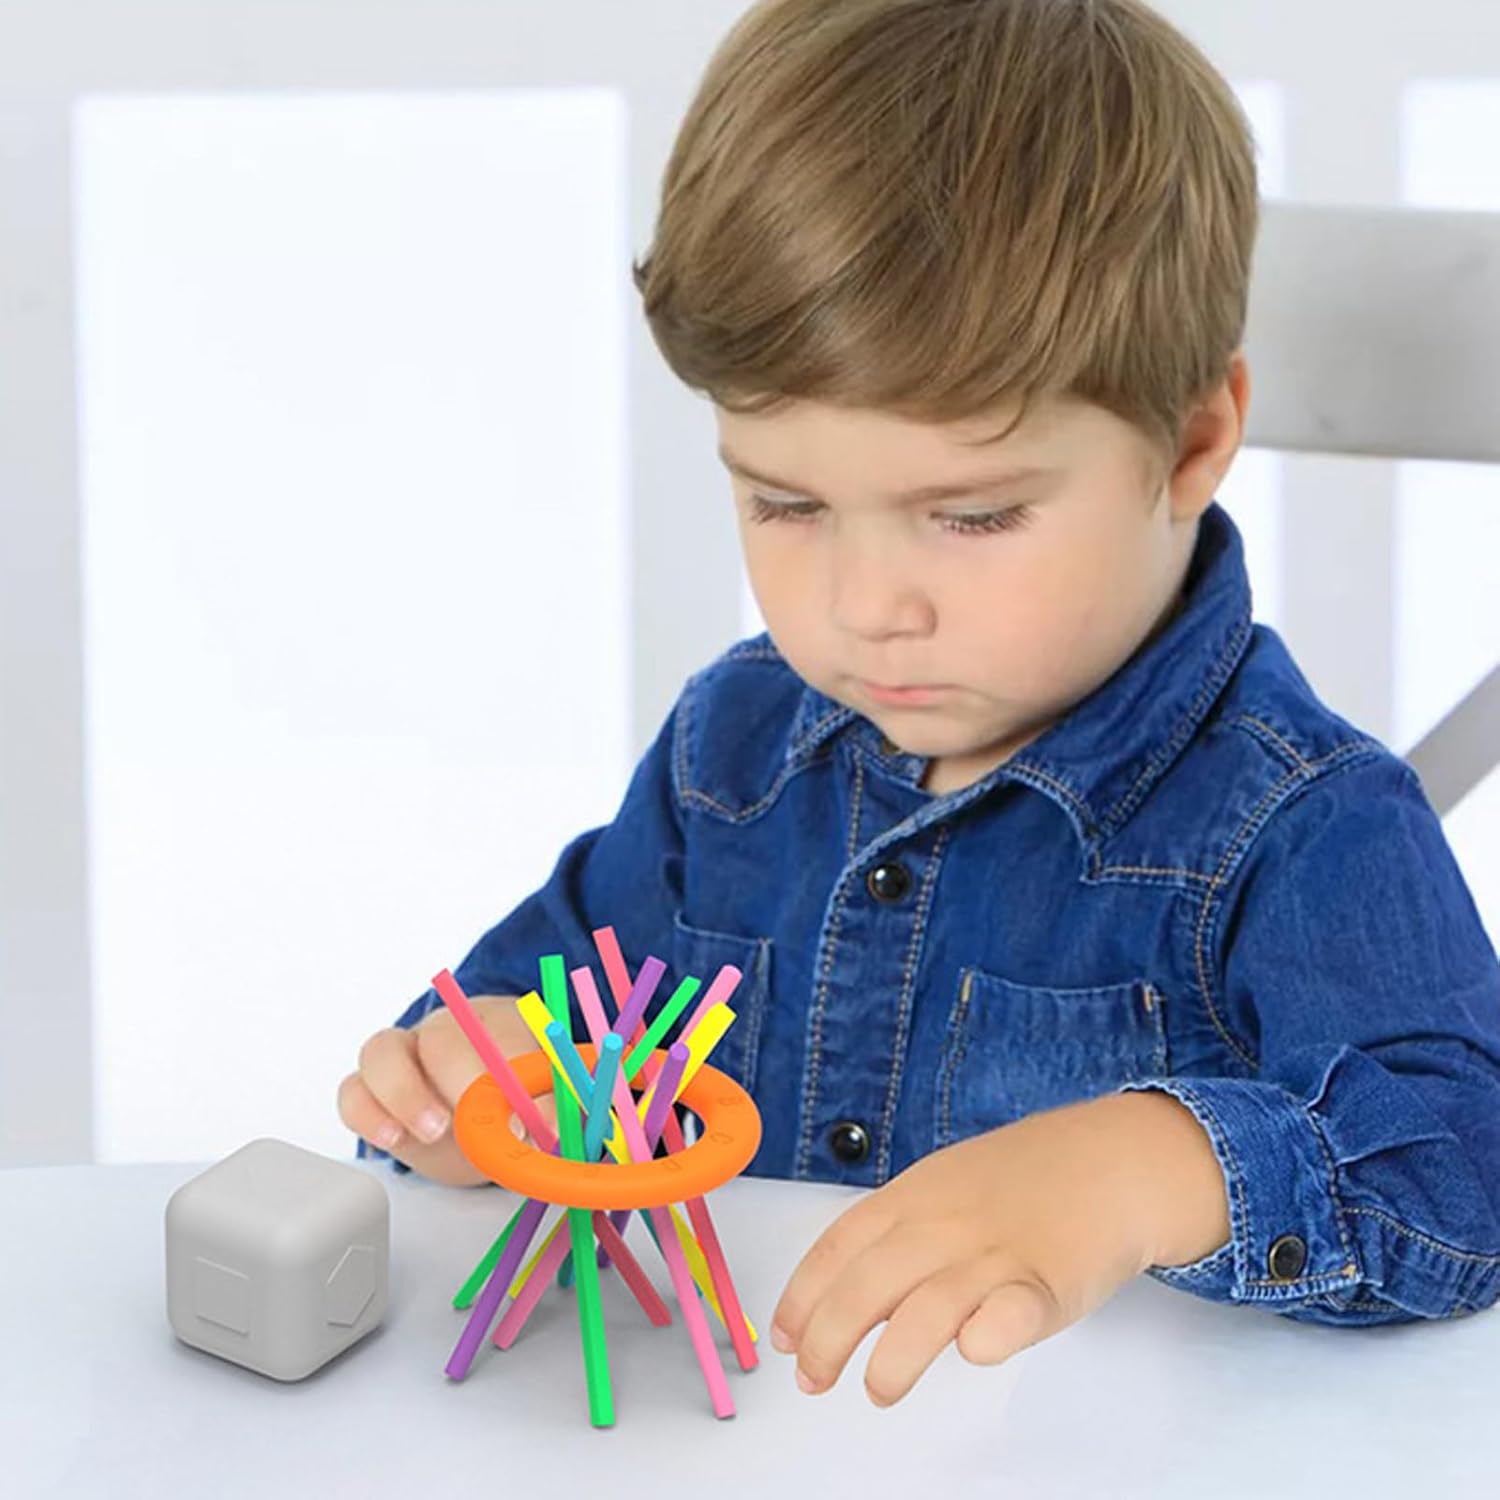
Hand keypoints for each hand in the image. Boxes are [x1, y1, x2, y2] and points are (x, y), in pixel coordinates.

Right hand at [336, 993, 554, 1185]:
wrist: (491, 1119)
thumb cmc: (522, 1101)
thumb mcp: (549, 1106)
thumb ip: (554, 1110)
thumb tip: (551, 1129)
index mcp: (500, 1021)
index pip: (505, 1033)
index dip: (513, 1071)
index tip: (526, 1118)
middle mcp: (447, 1029)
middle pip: (442, 1037)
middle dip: (460, 1081)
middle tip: (479, 1127)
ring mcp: (404, 1055)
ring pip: (382, 1051)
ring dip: (406, 1093)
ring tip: (434, 1132)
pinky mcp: (372, 1091)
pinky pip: (353, 1091)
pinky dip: (367, 1114)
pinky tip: (393, 1140)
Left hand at [770, 1091, 1229, 1405]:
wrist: (1110, 1159)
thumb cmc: (1024, 1180)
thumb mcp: (945, 1184)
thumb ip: (900, 1229)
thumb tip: (846, 1292)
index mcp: (915, 1195)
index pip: (840, 1245)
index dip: (803, 1294)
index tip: (785, 1338)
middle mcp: (946, 1223)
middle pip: (870, 1281)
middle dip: (830, 1336)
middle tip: (814, 1378)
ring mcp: (997, 1252)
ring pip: (930, 1306)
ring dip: (894, 1356)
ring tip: (879, 1389)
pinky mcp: (1049, 1284)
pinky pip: (1012, 1313)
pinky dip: (987, 1335)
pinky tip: (969, 1352)